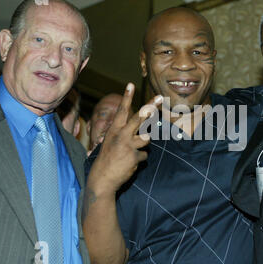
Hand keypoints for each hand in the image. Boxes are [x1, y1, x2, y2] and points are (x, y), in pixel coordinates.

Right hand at [86, 83, 162, 197]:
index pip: (122, 111)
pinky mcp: (135, 156)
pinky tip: (130, 163)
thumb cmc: (107, 159)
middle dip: (151, 107)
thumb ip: (125, 134)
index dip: (127, 97)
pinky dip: (139, 159)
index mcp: (114, 130)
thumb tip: (144, 131)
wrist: (102, 179)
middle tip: (160, 98)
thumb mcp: (111, 142)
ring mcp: (128, 145)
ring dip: (142, 145)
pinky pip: (145, 155)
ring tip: (130, 152)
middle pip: (140, 118)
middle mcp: (121, 135)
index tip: (131, 84)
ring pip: (147, 138)